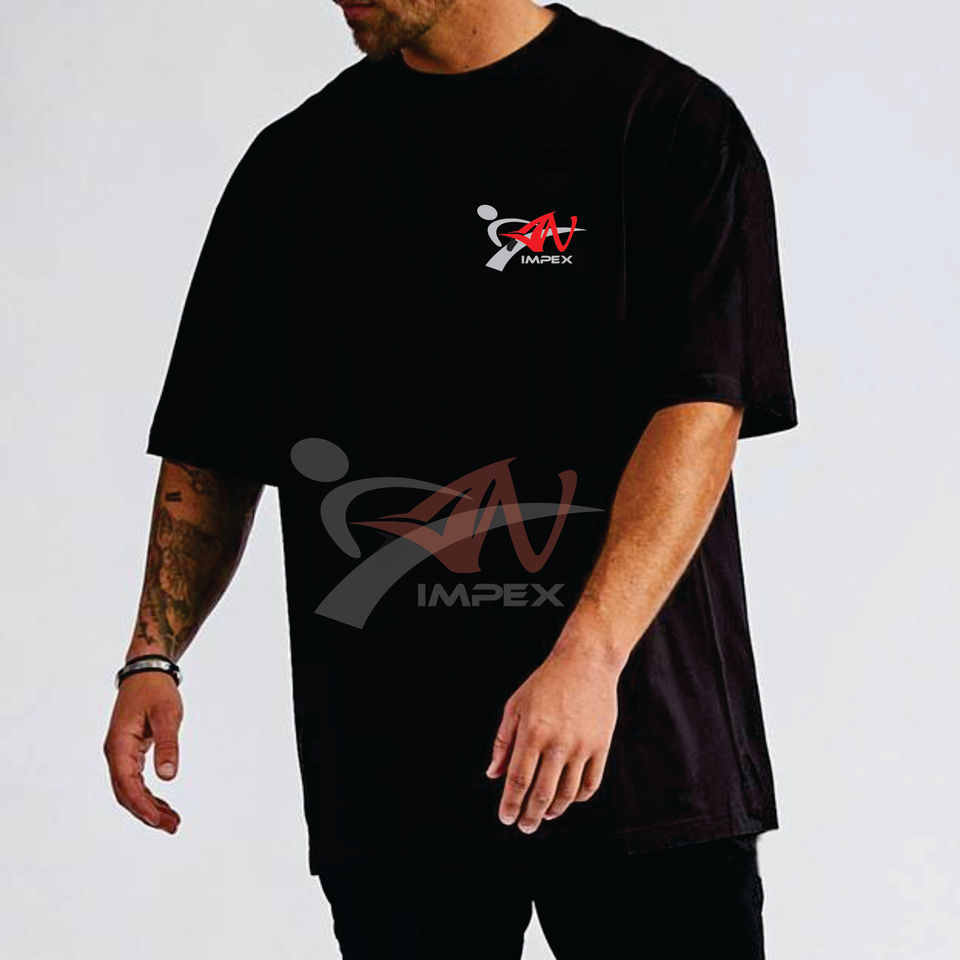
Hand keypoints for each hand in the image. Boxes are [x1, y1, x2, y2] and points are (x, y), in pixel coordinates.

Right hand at [103, 670, 182, 833]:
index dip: (142, 806)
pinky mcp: (129, 751)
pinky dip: (149, 794)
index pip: (127, 784)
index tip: (158, 821)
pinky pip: (135, 780)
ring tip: (172, 821)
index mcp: (119, 745)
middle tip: (173, 827)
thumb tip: (168, 777)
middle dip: (148, 813)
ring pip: (130, 789)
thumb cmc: (156, 690)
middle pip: (127, 793)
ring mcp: (121, 753)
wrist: (146, 671)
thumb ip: (167, 744)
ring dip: (149, 807)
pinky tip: (163, 804)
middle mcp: (115, 753)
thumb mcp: (167, 715)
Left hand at [485, 609, 620, 833]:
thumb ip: (503, 742)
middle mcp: (558, 742)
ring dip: (554, 809)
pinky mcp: (601, 745)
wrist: (586, 662)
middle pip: (542, 792)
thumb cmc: (546, 682)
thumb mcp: (515, 706)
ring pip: (567, 793)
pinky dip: (579, 798)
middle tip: (525, 827)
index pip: (518, 779)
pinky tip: (569, 799)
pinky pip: (591, 783)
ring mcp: (582, 746)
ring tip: (544, 815)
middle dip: (530, 816)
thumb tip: (494, 774)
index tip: (506, 818)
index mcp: (533, 732)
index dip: (511, 803)